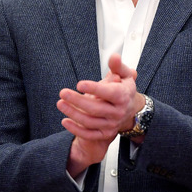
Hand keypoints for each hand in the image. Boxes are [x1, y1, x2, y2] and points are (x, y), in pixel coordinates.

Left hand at [57, 54, 142, 175]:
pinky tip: (65, 121)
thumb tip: (114, 57)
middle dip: (77, 101)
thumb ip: (118, 66)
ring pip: (89, 121)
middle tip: (63, 93)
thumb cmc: (123, 89)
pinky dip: (76, 129)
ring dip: (72, 113)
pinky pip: (89, 134)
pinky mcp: (105, 134)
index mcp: (123, 96)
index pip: (109, 93)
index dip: (94, 88)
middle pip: (96, 108)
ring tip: (60, 103)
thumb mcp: (125, 75)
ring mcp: (112, 124)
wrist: (131, 110)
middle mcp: (118, 112)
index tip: (79, 84)